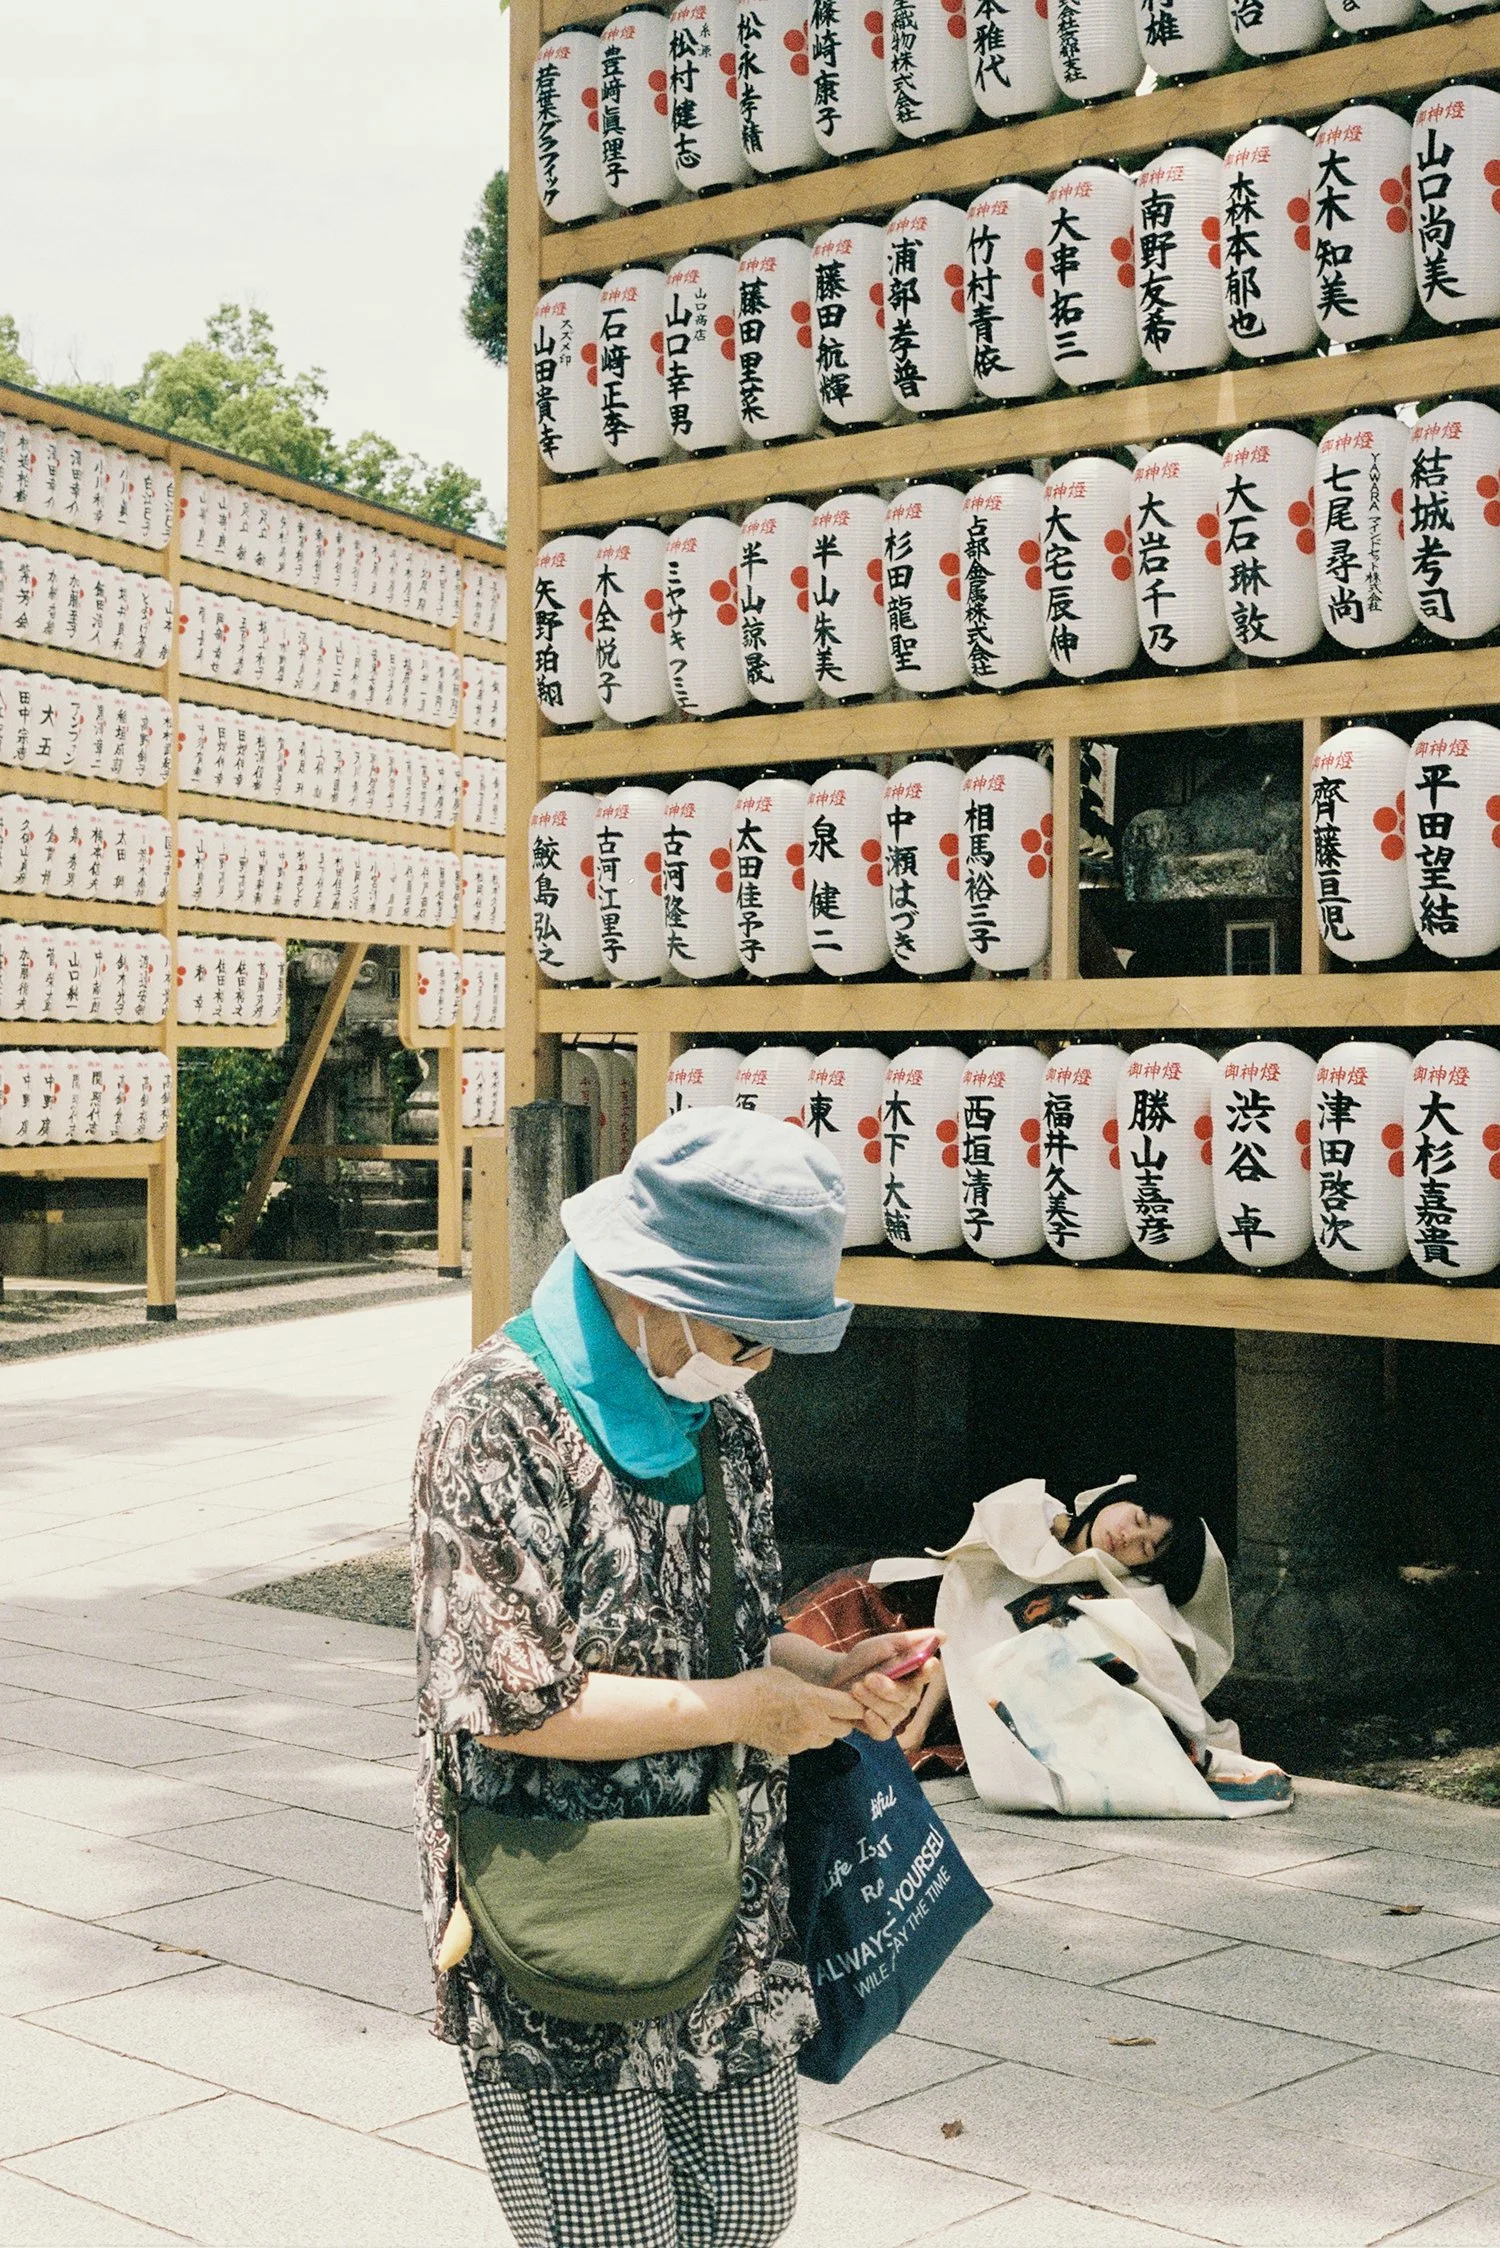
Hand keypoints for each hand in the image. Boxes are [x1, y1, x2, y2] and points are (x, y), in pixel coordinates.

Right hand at [728, 1665, 865, 1756]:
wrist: (732, 1710)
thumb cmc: (757, 1685)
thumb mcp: (789, 1676)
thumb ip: (812, 1688)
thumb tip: (824, 1695)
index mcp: (814, 1700)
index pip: (853, 1707)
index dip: (858, 1702)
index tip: (856, 1697)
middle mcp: (813, 1723)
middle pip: (847, 1727)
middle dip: (846, 1718)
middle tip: (838, 1707)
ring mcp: (802, 1740)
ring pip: (831, 1739)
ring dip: (830, 1729)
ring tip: (817, 1716)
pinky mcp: (791, 1750)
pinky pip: (812, 1745)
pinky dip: (812, 1737)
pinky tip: (798, 1725)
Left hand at [827, 1632, 944, 1742]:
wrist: (836, 1677)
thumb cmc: (864, 1660)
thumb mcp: (884, 1645)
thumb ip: (911, 1641)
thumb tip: (943, 1635)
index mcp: (913, 1674)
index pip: (927, 1673)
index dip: (929, 1670)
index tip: (928, 1664)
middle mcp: (908, 1696)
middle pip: (908, 1696)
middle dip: (889, 1688)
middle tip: (870, 1678)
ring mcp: (896, 1714)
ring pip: (893, 1713)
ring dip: (873, 1700)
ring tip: (856, 1687)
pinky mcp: (881, 1728)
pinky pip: (884, 1732)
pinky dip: (874, 1723)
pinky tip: (865, 1712)